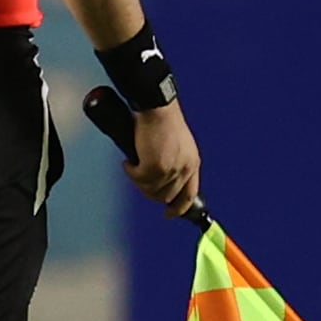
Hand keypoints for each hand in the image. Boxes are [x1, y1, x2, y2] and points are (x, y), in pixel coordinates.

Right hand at [128, 102, 201, 216]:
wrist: (157, 107)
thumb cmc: (162, 117)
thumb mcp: (175, 142)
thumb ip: (171, 158)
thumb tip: (155, 173)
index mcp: (192, 162)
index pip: (190, 195)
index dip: (179, 208)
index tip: (169, 213)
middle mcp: (185, 168)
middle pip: (166, 196)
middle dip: (150, 192)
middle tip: (139, 180)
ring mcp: (170, 170)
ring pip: (151, 190)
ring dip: (139, 181)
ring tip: (132, 166)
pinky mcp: (154, 168)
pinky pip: (138, 179)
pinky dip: (131, 172)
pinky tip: (128, 162)